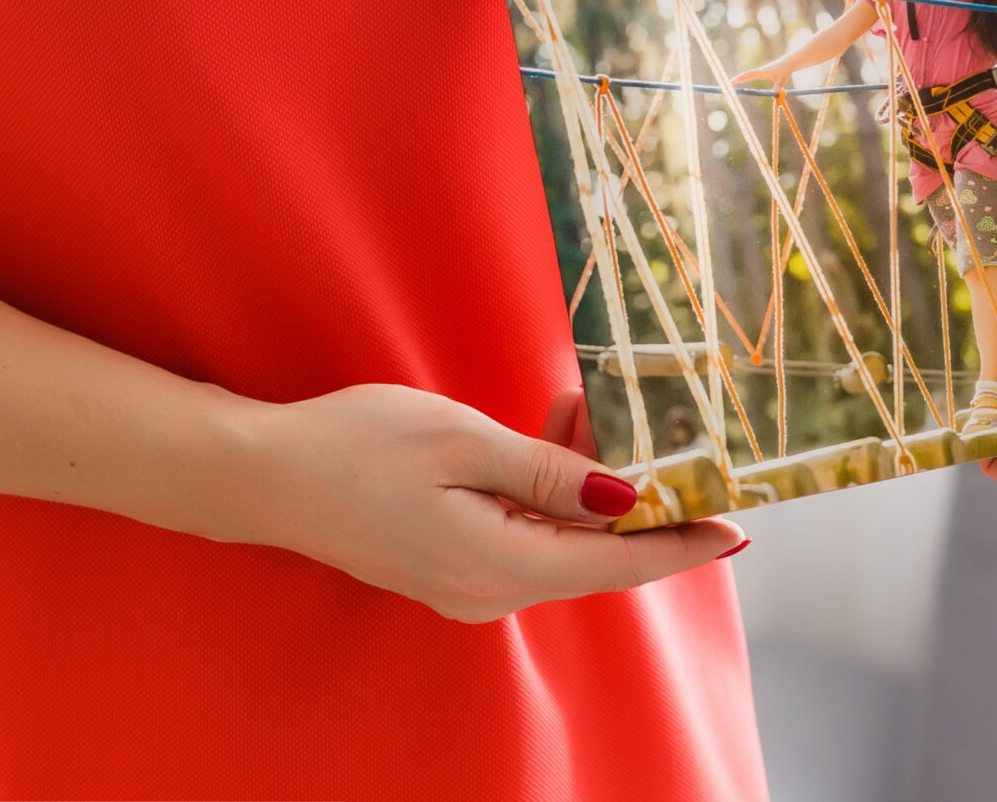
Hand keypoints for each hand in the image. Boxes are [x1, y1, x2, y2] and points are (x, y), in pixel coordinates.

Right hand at [227, 384, 745, 623]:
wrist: (259, 474)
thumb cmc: (354, 447)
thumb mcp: (464, 441)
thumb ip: (551, 474)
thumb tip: (627, 497)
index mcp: (498, 565)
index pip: (619, 563)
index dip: (684, 543)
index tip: (737, 525)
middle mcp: (489, 590)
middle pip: (597, 552)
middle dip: (641, 494)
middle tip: (676, 437)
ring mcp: (468, 583)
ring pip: (563, 536)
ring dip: (590, 479)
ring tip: (586, 407)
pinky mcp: (452, 564)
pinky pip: (528, 532)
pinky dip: (552, 488)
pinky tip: (554, 432)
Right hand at [730, 62, 789, 89]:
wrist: (787, 63)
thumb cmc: (785, 70)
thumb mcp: (783, 79)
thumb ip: (779, 85)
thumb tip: (776, 92)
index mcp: (762, 72)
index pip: (749, 75)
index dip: (741, 78)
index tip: (733, 81)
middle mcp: (759, 72)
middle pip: (745, 75)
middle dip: (736, 79)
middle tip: (727, 84)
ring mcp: (759, 72)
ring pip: (747, 75)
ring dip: (738, 78)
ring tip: (729, 83)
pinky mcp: (761, 74)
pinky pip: (750, 76)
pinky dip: (744, 78)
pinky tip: (739, 81)